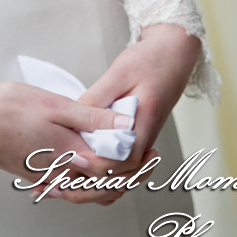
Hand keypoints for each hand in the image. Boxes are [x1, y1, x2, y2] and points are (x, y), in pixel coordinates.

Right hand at [0, 80, 136, 204]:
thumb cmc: (9, 107)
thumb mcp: (55, 104)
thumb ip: (92, 118)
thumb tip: (126, 127)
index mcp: (69, 157)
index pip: (113, 174)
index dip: (135, 165)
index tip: (150, 151)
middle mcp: (59, 175)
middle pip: (102, 189)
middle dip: (129, 177)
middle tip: (148, 160)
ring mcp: (45, 178)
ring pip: (86, 189)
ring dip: (109, 179)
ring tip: (125, 160)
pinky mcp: (35, 175)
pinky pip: (69, 184)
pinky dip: (87, 178)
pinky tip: (90, 161)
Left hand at [71, 24, 201, 192]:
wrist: (173, 54)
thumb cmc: (149, 60)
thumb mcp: (119, 73)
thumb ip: (98, 98)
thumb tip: (74, 121)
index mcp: (144, 123)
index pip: (124, 160)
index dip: (99, 164)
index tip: (76, 157)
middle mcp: (146, 138)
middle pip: (122, 175)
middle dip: (93, 181)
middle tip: (63, 174)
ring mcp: (143, 140)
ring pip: (123, 174)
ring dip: (97, 181)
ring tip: (67, 177)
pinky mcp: (138, 137)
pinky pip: (123, 163)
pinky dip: (104, 170)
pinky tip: (83, 164)